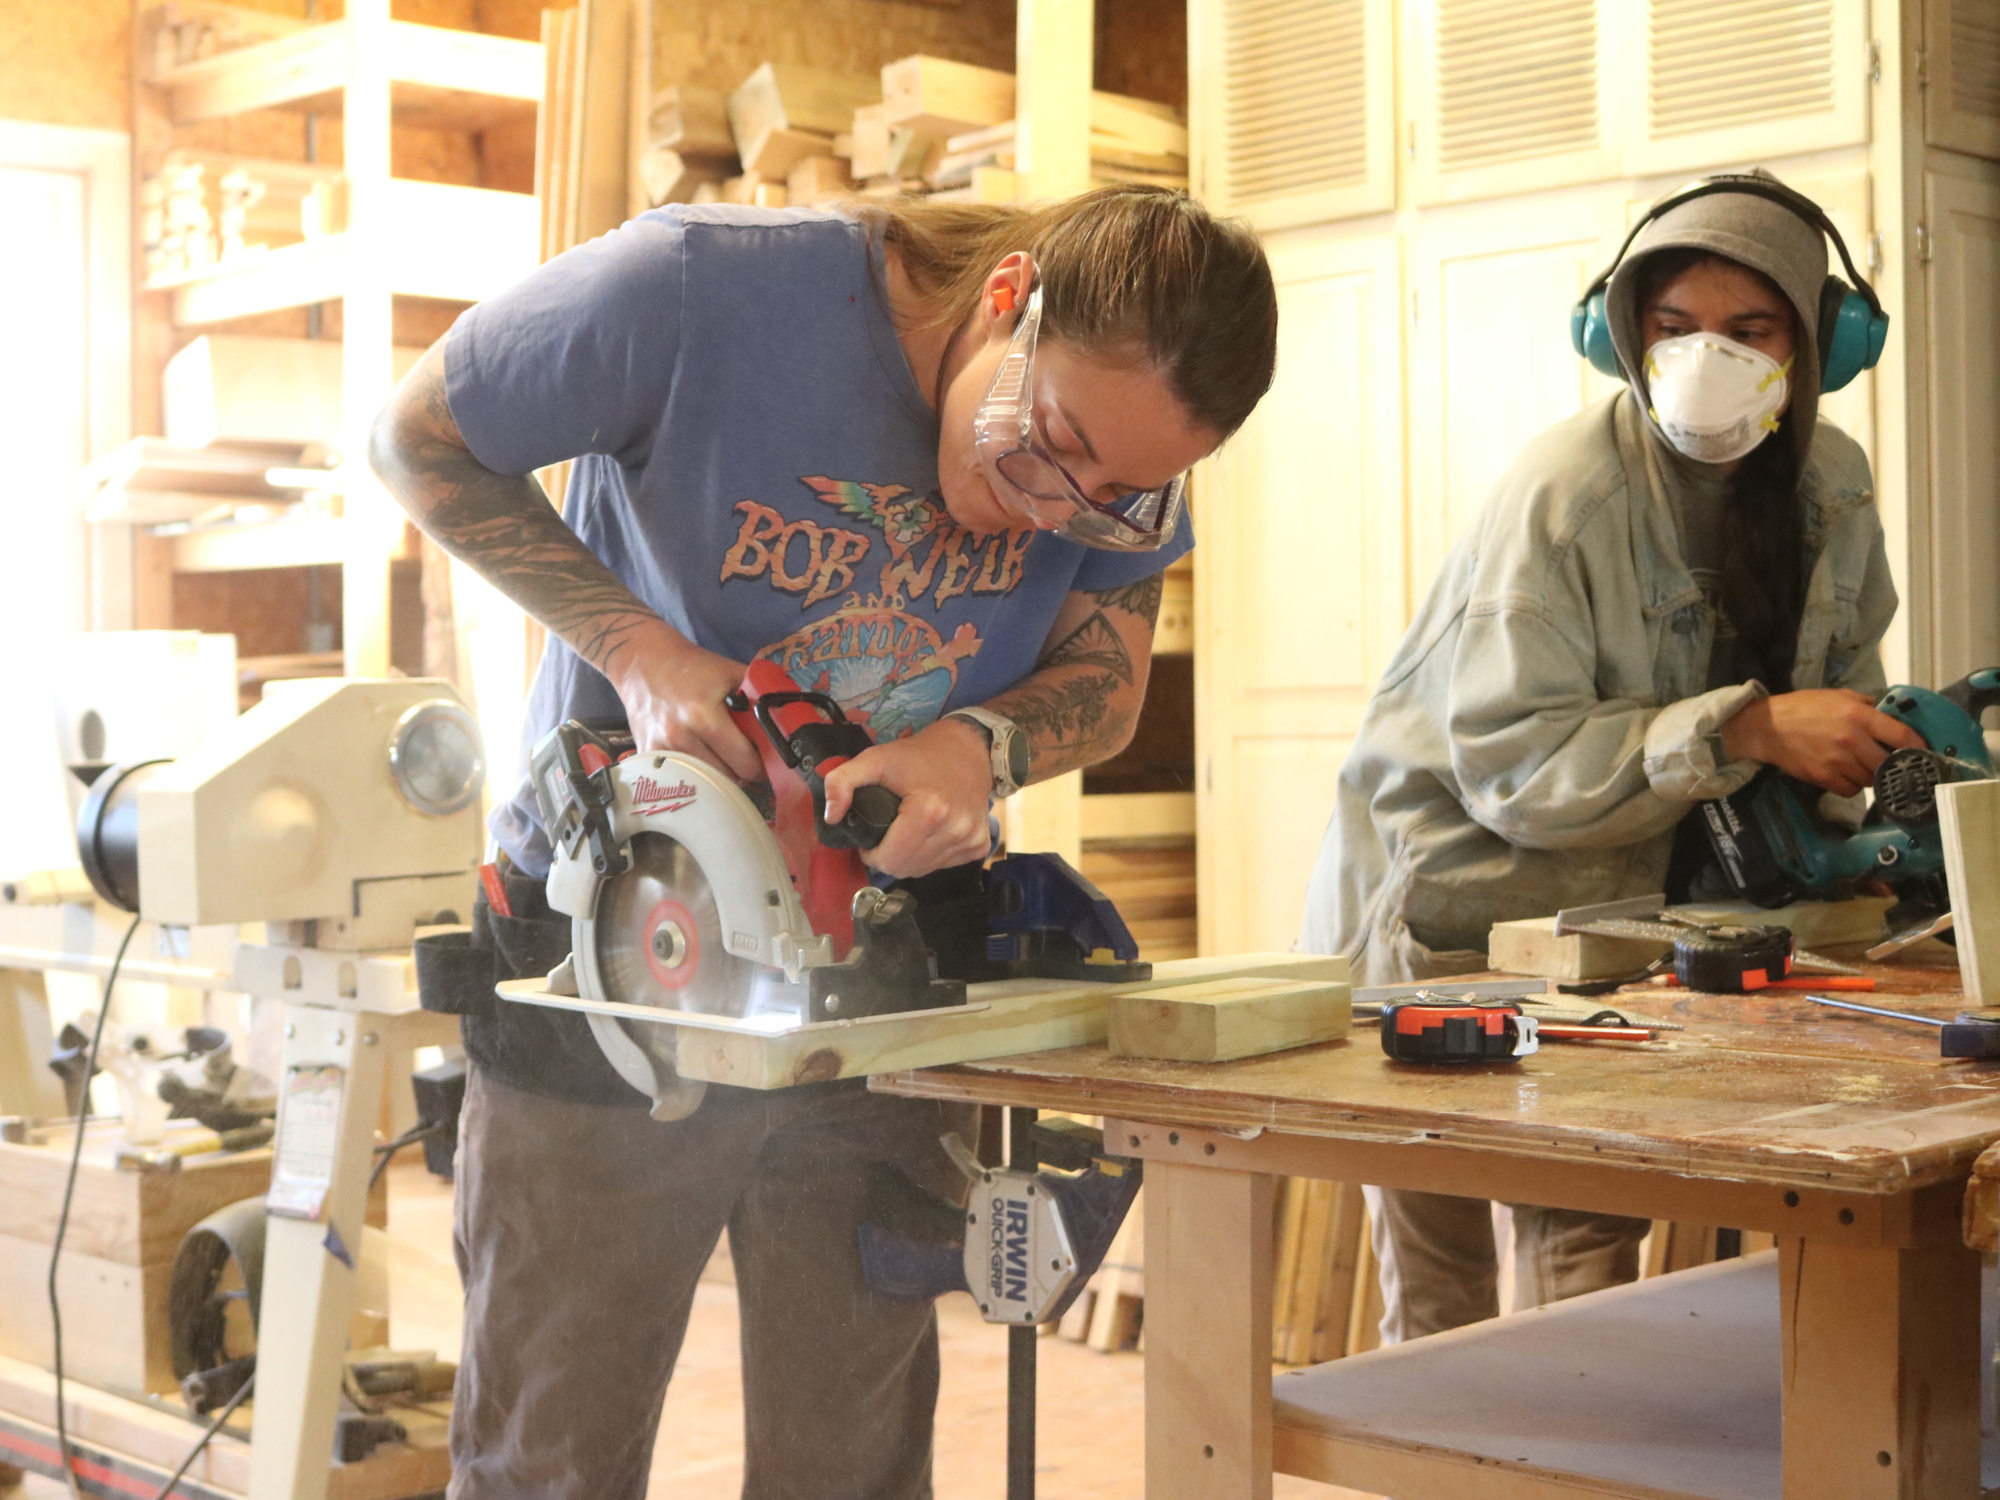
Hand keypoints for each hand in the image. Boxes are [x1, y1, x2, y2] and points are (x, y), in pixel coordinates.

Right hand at [607, 619, 762, 781]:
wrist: (642, 661)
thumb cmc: (693, 667)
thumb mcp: (731, 674)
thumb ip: (759, 698)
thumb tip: (790, 722)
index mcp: (705, 717)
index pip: (745, 763)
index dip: (762, 765)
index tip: (766, 760)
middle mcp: (681, 738)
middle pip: (727, 779)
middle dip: (743, 772)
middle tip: (748, 761)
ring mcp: (662, 750)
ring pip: (705, 783)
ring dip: (721, 776)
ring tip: (726, 760)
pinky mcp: (648, 756)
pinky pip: (682, 779)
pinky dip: (696, 774)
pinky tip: (702, 759)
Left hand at [821, 717, 992, 878]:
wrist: (968, 749)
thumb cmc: (918, 756)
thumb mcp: (874, 759)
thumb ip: (842, 781)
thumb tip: (831, 816)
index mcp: (929, 811)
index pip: (891, 860)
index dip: (871, 855)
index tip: (869, 840)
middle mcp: (955, 829)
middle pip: (907, 870)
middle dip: (888, 859)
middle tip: (884, 837)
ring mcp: (971, 839)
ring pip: (925, 871)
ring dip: (910, 859)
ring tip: (905, 834)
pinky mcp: (980, 844)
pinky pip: (945, 865)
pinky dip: (930, 857)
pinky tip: (927, 836)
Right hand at [1720, 688, 1926, 796]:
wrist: (1767, 727)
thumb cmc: (1804, 708)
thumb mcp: (1839, 696)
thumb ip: (1867, 706)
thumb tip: (1892, 717)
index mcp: (1859, 716)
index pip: (1902, 736)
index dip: (1918, 747)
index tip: (1924, 752)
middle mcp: (1852, 739)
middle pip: (1888, 763)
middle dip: (1890, 764)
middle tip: (1887, 761)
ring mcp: (1837, 761)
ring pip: (1870, 780)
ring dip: (1870, 775)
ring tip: (1860, 766)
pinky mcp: (1823, 777)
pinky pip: (1851, 789)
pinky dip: (1851, 785)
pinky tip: (1844, 774)